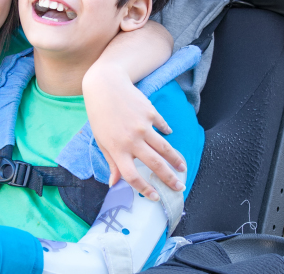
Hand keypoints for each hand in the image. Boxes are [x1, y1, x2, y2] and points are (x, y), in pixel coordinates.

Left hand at [82, 69, 186, 200]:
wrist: (105, 86)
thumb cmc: (100, 116)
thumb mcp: (102, 141)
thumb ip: (111, 163)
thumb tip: (114, 183)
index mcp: (117, 150)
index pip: (132, 176)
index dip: (145, 189)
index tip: (155, 196)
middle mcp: (132, 140)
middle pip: (155, 164)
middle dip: (169, 178)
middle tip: (179, 187)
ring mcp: (143, 126)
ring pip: (165, 148)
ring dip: (176, 160)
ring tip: (183, 168)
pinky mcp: (150, 113)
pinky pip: (162, 127)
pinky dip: (166, 132)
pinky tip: (169, 135)